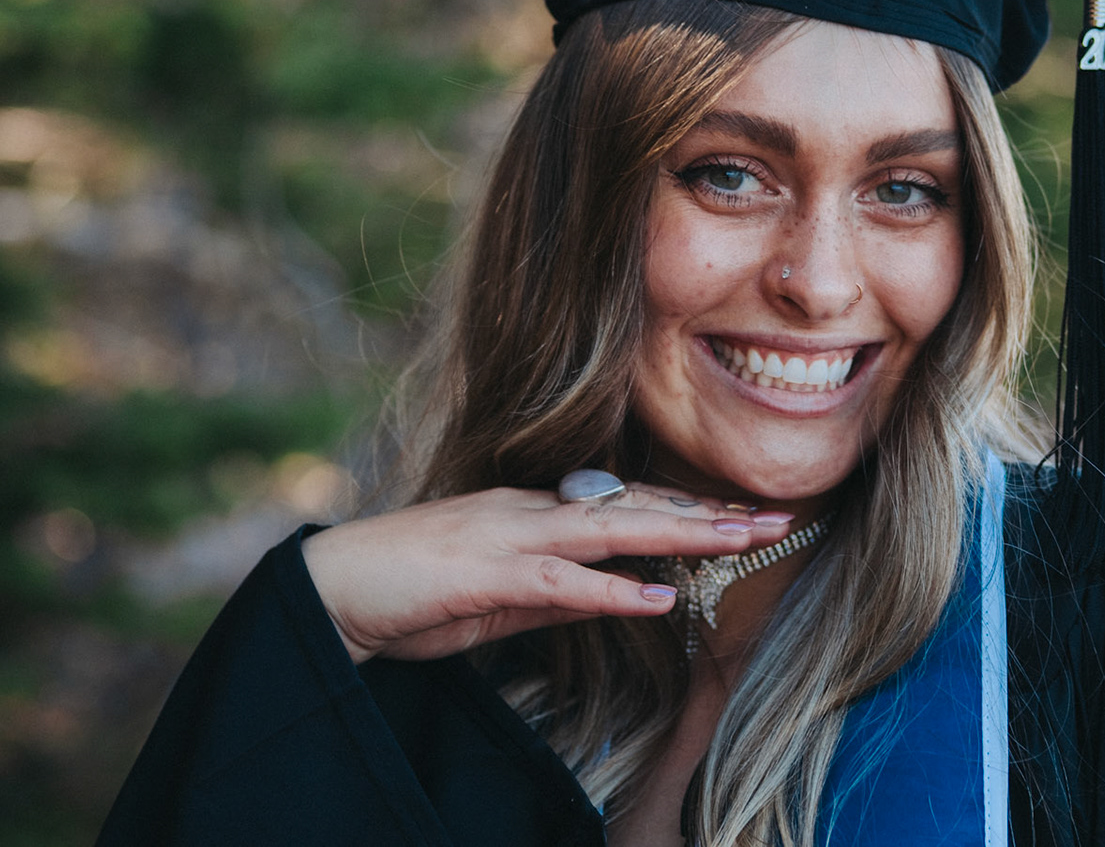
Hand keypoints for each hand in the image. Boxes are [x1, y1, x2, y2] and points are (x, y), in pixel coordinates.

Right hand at [300, 483, 792, 663]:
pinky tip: (657, 598)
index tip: (744, 516)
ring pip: (613, 530)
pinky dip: (613, 590)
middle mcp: (532, 510)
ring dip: (682, 535)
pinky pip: (561, 580)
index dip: (689, 509)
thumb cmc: (409, 593)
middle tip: (775, 517)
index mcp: (535, 513)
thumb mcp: (500, 598)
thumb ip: (559, 593)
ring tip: (741, 540)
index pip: (628, 507)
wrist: (329, 589)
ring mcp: (510, 535)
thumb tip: (620, 595)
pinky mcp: (485, 572)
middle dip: (709, 513)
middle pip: (637, 507)